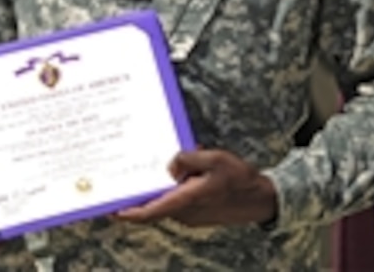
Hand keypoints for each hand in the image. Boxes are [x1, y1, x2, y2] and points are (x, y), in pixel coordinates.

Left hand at [116, 149, 276, 226]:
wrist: (261, 199)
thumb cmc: (239, 179)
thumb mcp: (215, 159)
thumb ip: (188, 159)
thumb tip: (168, 164)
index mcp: (186, 201)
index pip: (150, 212)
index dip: (128, 213)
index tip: (111, 209)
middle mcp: (185, 212)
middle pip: (153, 205)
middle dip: (137, 195)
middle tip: (120, 182)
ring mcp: (190, 214)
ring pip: (165, 201)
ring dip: (158, 187)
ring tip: (155, 166)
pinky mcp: (196, 212)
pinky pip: (176, 200)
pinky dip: (171, 188)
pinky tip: (178, 170)